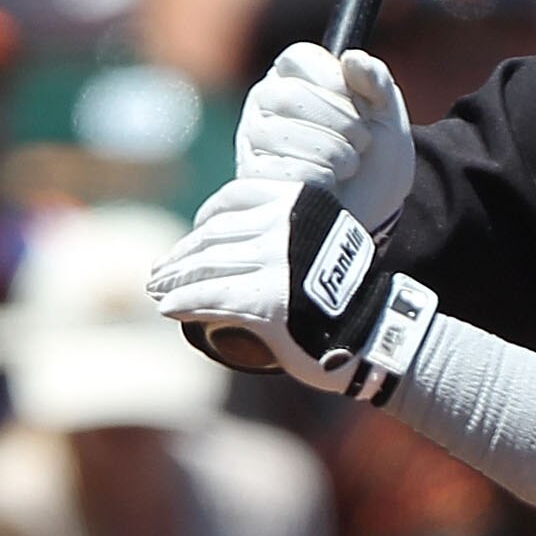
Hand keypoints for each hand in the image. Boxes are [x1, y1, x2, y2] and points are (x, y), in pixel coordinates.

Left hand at [147, 178, 434, 397]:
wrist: (378, 336)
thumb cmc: (351, 295)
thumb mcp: (326, 238)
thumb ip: (290, 230)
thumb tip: (242, 238)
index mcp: (298, 200)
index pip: (235, 199)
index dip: (206, 218)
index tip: (195, 235)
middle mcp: (283, 224)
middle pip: (215, 235)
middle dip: (183, 255)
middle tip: (161, 271)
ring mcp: (273, 262)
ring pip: (207, 265)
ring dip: (175, 279)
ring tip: (157, 289)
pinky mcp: (265, 301)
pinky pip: (210, 297)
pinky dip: (183, 302)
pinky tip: (167, 308)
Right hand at [235, 42, 414, 233]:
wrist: (373, 214)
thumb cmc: (375, 160)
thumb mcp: (388, 116)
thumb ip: (377, 80)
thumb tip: (353, 58)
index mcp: (295, 75)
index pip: (301, 58)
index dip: (336, 83)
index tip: (359, 106)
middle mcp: (267, 99)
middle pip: (293, 96)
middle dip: (343, 124)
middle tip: (359, 142)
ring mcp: (255, 136)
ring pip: (289, 135)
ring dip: (336, 155)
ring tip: (345, 165)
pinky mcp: (254, 174)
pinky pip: (289, 169)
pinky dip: (322, 180)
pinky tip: (328, 185)